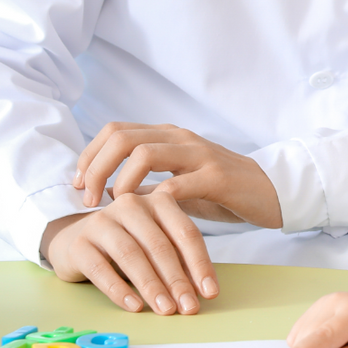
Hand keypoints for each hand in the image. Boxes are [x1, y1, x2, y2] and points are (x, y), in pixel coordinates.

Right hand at [43, 191, 217, 314]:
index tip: (210, 292)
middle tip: (188, 307)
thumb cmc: (127, 242)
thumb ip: (179, 258)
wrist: (75, 238)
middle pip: (159, 245)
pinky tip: (134, 305)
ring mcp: (102, 222)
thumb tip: (203, 290)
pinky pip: (100, 268)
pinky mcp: (79, 243)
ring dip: (151, 286)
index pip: (185, 233)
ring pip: (131, 255)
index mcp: (158, 201)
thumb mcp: (156, 243)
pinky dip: (119, 289)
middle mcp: (130, 206)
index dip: (200, 264)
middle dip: (177, 280)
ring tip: (165, 309)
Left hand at [73, 121, 282, 227]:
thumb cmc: (221, 191)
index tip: (77, 185)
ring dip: (118, 180)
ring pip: (144, 152)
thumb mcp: (177, 185)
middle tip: (87, 199)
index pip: (114, 131)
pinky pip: (178, 183)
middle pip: (122, 137)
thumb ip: (146, 184)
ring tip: (111, 207)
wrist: (271, 192)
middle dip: (94, 168)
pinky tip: (148, 216)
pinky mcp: (217, 177)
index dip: (88, 156)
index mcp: (167, 137)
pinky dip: (155, 199)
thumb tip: (108, 191)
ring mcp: (199, 155)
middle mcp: (179, 138)